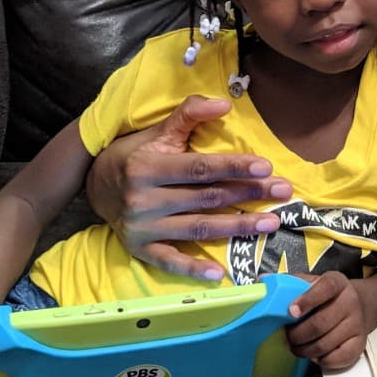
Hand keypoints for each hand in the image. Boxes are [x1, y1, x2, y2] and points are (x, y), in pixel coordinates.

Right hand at [86, 95, 293, 279]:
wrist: (94, 186)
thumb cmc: (134, 155)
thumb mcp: (157, 132)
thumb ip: (188, 115)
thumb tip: (224, 103)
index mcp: (148, 167)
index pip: (200, 168)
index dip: (233, 166)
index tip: (266, 167)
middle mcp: (144, 200)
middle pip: (206, 198)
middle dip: (247, 194)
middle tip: (282, 191)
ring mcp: (143, 228)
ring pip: (198, 229)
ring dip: (238, 228)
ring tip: (271, 223)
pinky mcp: (141, 249)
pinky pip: (171, 262)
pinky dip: (194, 269)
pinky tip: (220, 273)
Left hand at [285, 272, 370, 372]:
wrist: (359, 304)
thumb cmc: (326, 295)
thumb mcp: (311, 283)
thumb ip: (289, 282)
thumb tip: (261, 281)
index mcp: (336, 282)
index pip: (325, 288)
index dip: (307, 300)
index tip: (291, 312)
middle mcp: (350, 301)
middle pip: (321, 323)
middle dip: (298, 335)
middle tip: (287, 338)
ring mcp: (357, 323)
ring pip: (327, 344)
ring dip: (306, 350)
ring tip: (296, 348)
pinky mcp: (360, 343)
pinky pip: (339, 358)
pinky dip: (323, 361)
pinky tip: (315, 355)